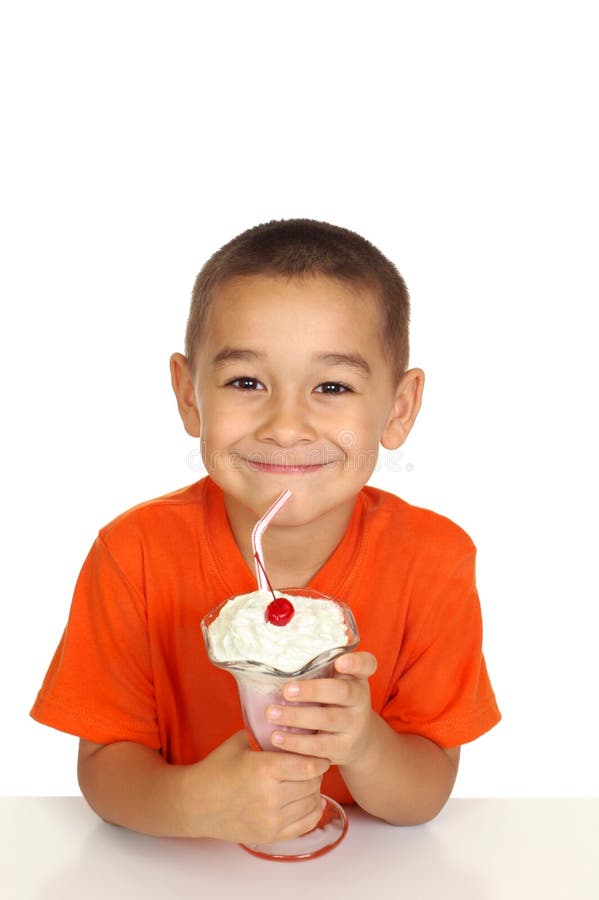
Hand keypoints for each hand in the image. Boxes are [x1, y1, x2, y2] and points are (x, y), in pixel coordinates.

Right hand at [183, 730, 329, 843]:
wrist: (194, 803)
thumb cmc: (215, 769)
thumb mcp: (239, 744)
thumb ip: (264, 734)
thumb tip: (287, 721)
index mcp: (264, 769)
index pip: (308, 766)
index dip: (319, 759)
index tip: (320, 754)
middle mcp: (270, 797)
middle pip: (312, 784)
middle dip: (316, 774)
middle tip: (314, 766)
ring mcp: (271, 820)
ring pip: (310, 804)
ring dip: (314, 792)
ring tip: (309, 782)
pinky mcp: (269, 836)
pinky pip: (304, 826)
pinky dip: (312, 813)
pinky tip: (312, 802)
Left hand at [265, 651, 377, 766]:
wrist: (358, 739)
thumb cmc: (336, 701)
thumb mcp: (336, 681)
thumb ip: (319, 668)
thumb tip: (277, 657)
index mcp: (357, 677)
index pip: (366, 664)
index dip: (355, 663)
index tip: (340, 662)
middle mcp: (360, 699)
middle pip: (342, 692)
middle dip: (313, 691)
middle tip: (286, 690)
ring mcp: (355, 725)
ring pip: (327, 720)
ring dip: (296, 716)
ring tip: (271, 713)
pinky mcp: (344, 748)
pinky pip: (319, 746)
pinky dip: (296, 743)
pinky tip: (276, 737)